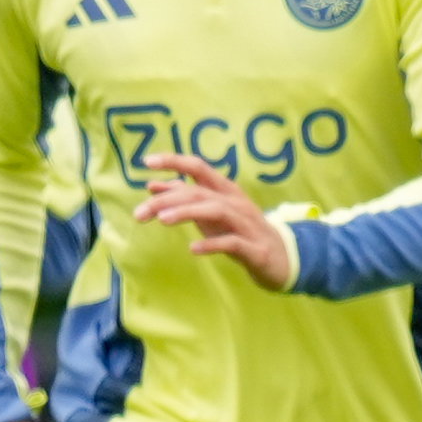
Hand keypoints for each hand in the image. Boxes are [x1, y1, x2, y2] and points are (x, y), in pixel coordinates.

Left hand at [138, 152, 294, 289]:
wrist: (282, 259)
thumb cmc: (240, 231)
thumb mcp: (210, 212)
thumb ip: (185, 198)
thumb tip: (152, 185)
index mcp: (226, 190)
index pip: (199, 167)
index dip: (174, 161)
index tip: (146, 162)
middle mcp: (237, 202)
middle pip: (199, 192)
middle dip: (167, 200)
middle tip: (139, 213)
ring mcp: (248, 224)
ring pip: (216, 210)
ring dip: (187, 213)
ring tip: (162, 221)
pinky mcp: (255, 249)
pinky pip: (232, 242)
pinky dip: (212, 244)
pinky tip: (194, 249)